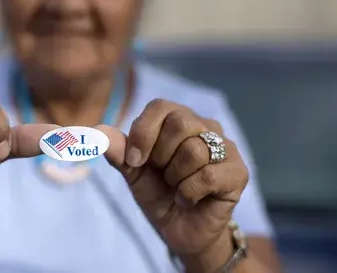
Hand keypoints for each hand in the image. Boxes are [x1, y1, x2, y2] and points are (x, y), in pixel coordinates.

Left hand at [101, 99, 248, 256]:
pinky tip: (188, 199)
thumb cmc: (159, 194)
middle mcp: (205, 127)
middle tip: (162, 174)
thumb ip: (118, 151)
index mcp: (178, 120)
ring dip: (175, 178)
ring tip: (177, 187)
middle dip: (160, 156)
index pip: (159, 106)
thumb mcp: (133, 172)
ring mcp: (226, 148)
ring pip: (194, 150)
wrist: (181, 231)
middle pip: (179, 122)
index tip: (134, 161)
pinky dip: (189, 193)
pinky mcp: (238, 172)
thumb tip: (98, 131)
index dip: (142, 132)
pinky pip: (208, 175)